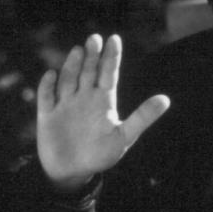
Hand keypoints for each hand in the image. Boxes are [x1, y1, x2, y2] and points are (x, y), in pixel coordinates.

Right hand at [37, 34, 169, 191]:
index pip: (108, 73)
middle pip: (88, 71)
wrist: (73, 172)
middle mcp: (84, 97)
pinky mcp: (47, 114)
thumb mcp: (124, 136)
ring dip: (72, 66)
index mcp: (103, 100)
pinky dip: (48, 86)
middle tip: (95, 39)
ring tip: (79, 51)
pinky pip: (46, 97)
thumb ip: (143, 117)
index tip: (114, 39)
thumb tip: (166, 99)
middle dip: (91, 56)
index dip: (111, 57)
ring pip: (68, 79)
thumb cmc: (100, 154)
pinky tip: (52, 75)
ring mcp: (65, 104)